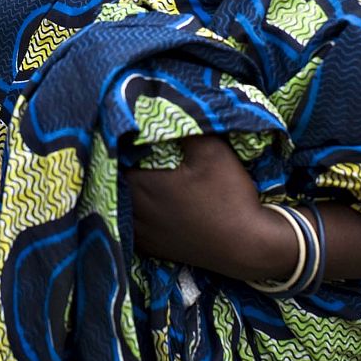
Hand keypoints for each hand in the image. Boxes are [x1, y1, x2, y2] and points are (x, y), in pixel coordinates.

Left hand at [126, 136, 295, 281]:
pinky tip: (137, 207)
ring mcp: (143, 234)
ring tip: (126, 177)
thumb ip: (185, 129)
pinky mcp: (153, 249)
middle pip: (111, 185)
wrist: (248, 245)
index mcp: (143, 184)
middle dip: (114, 167)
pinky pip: (128, 229)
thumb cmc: (229, 196)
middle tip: (121, 152)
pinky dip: (127, 215)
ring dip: (119, 192)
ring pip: (117, 208)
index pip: (113, 160)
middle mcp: (135, 211)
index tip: (120, 134)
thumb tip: (164, 111)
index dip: (114, 146)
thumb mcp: (213, 151)